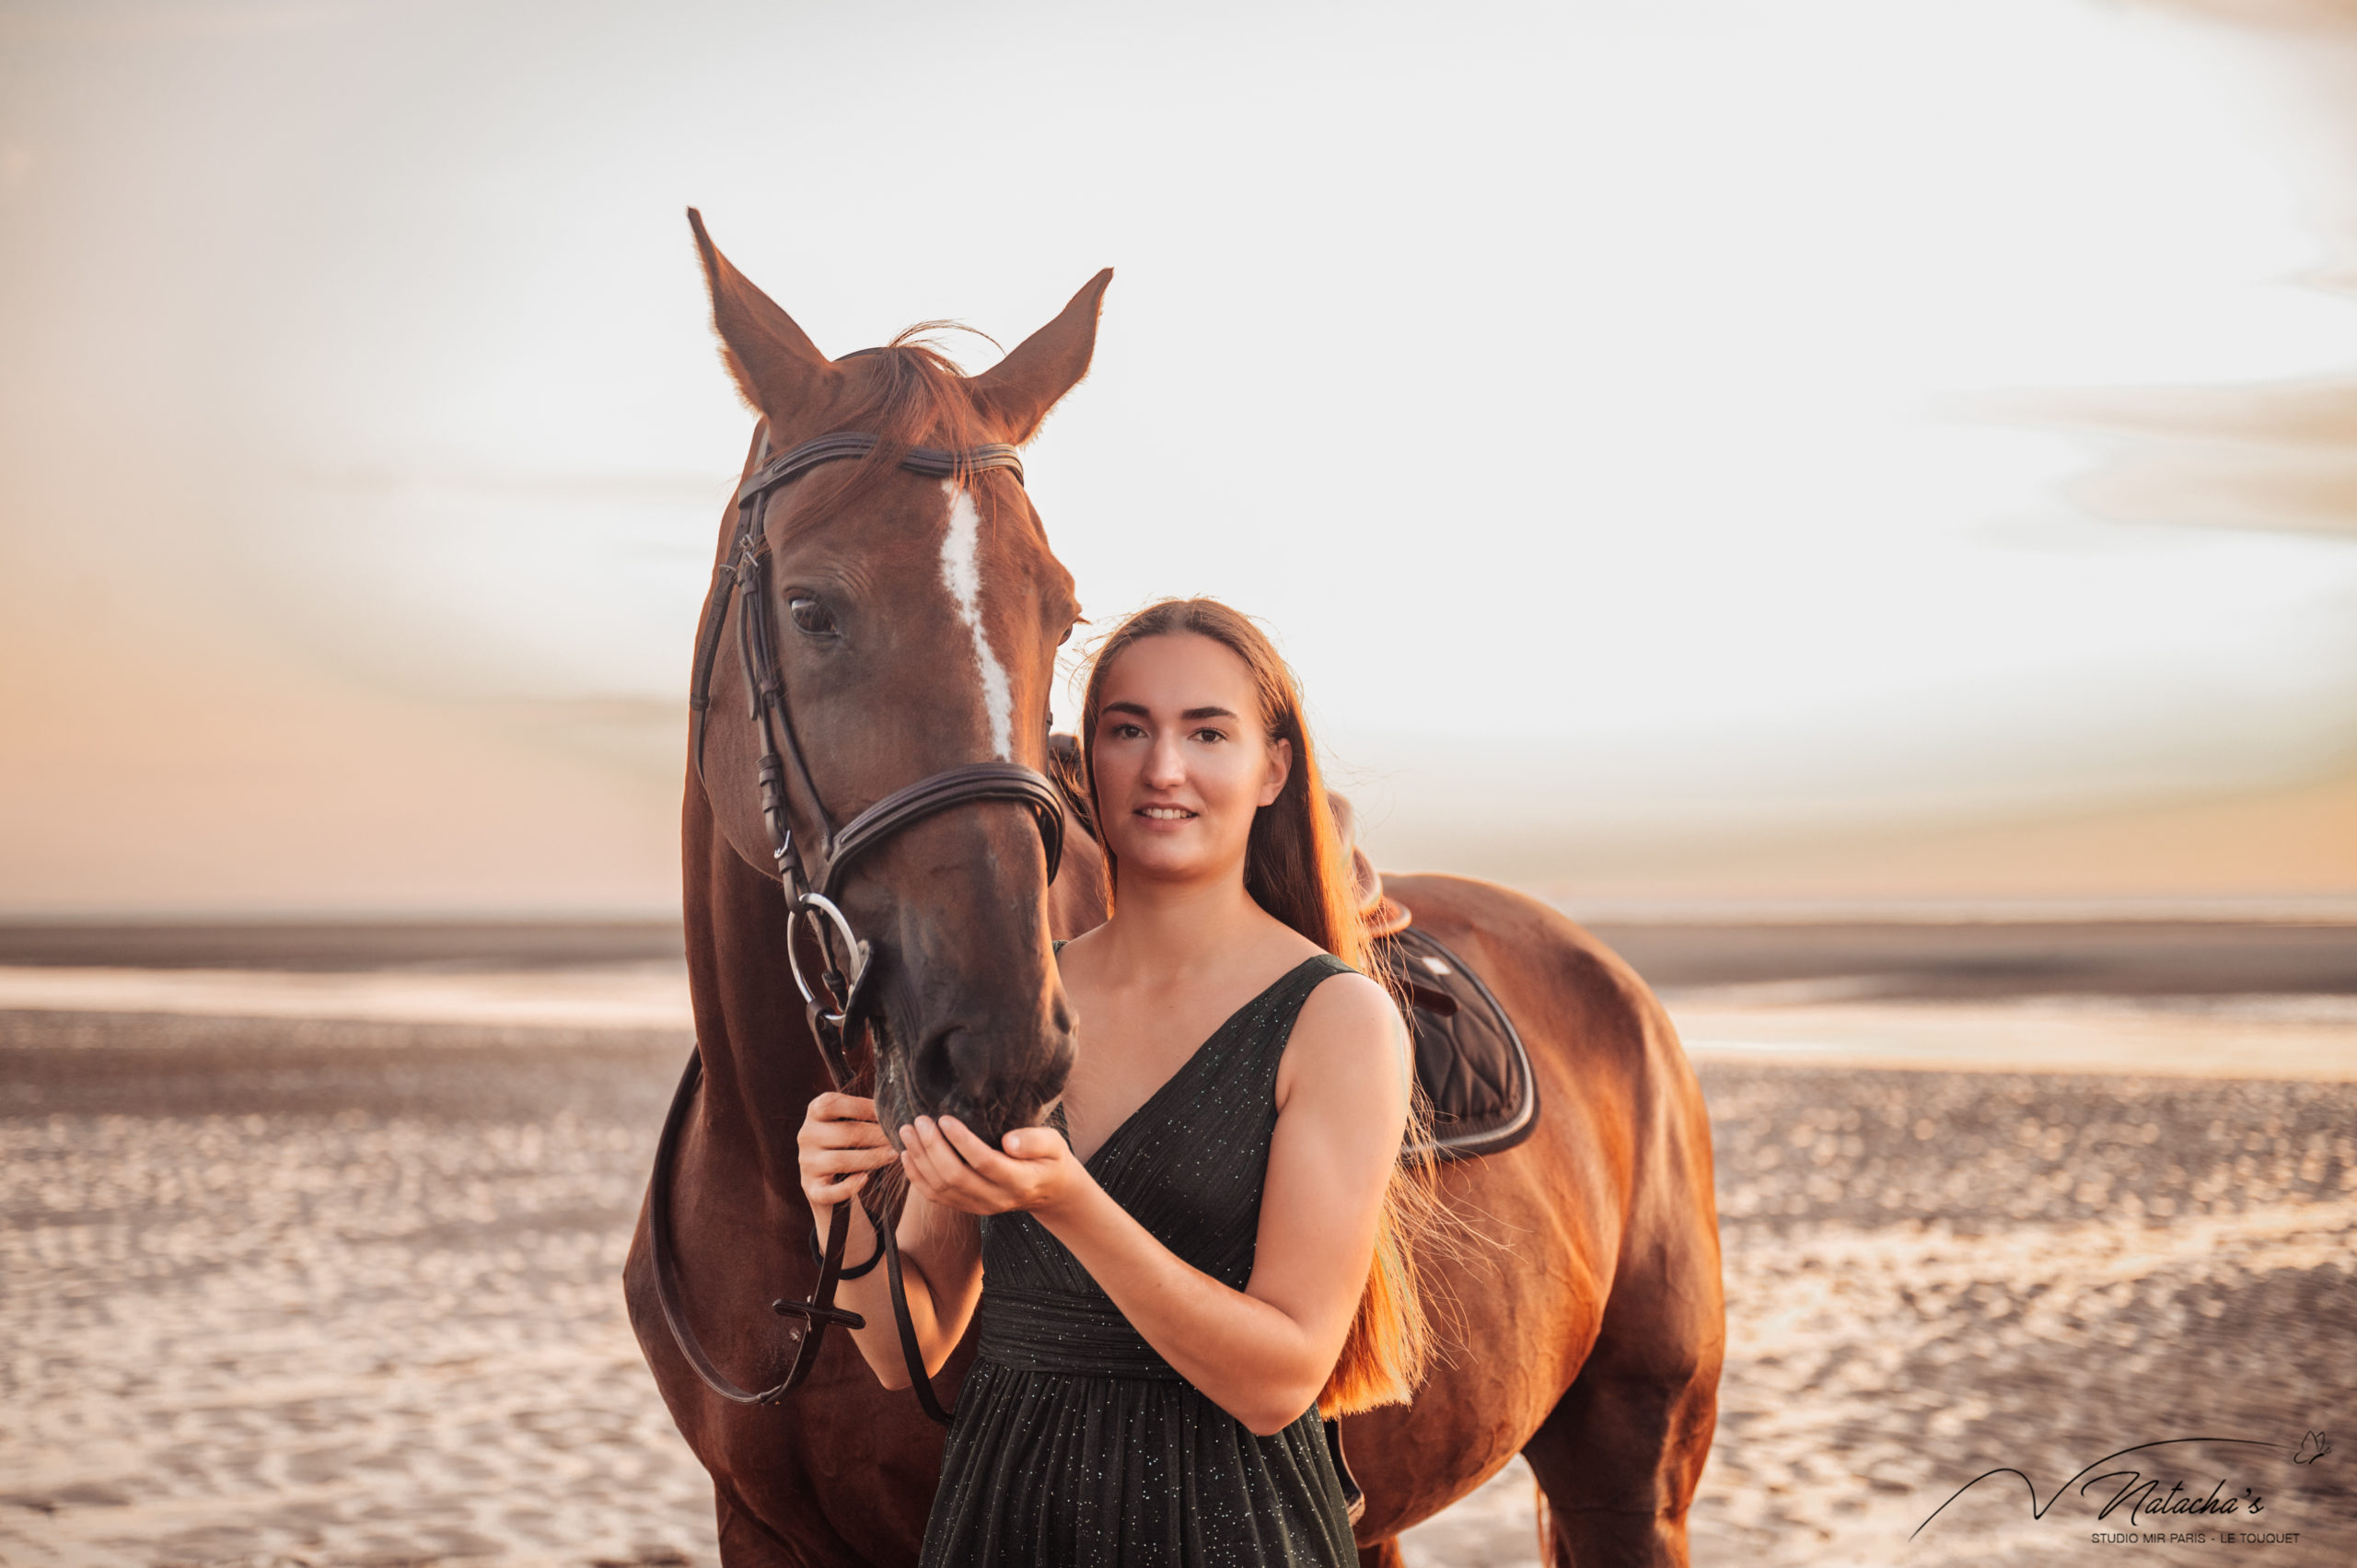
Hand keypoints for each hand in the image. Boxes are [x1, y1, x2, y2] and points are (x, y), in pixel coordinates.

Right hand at [796, 1092, 897, 1224]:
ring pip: (840, 1160)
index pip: (831, 1103)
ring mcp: (807, 1163)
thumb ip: (865, 1112)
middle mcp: (807, 1135)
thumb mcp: (849, 1120)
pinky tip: (864, 1179)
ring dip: (872, 1158)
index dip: (862, 1107)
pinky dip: (847, 1187)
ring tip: (893, 1155)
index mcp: (815, 1112)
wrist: (831, 1177)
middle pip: (844, 1134)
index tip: (887, 1113)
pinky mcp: (811, 1188)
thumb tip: (896, 1110)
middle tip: (899, 1138)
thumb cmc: (848, 1140)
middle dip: (877, 1136)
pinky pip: (828, 1191)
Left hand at [899, 1115, 1089, 1218]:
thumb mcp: (1054, 1144)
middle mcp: (996, 1199)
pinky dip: (917, 1177)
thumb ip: (1035, 1141)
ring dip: (920, 1160)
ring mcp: (979, 1206)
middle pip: (956, 1177)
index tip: (945, 1118)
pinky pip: (936, 1197)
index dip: (961, 1141)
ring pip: (941, 1188)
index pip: (984, 1162)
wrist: (1048, 1190)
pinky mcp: (966, 1207)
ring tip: (908, 1132)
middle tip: (920, 1121)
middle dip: (932, 1148)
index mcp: (1020, 1181)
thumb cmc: (1049, 1158)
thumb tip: (1008, 1140)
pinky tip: (907, 1155)